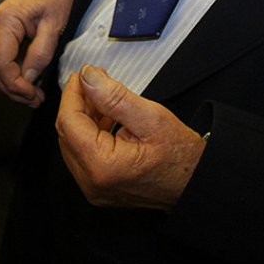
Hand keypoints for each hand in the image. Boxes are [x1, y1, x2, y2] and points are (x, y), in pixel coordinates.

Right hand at [0, 0, 75, 106]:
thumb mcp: (54, 26)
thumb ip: (40, 53)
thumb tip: (28, 79)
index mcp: (6, 20)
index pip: (0, 63)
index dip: (14, 84)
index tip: (31, 95)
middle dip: (11, 88)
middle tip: (33, 100)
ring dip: (11, 83)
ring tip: (33, 95)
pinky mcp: (2, 32)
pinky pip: (1, 58)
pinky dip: (13, 73)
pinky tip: (29, 81)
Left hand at [56, 66, 205, 209]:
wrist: (196, 183)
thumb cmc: (180, 155)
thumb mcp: (150, 117)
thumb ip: (114, 96)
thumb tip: (88, 77)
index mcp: (102, 167)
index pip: (69, 123)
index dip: (73, 94)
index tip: (82, 74)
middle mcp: (92, 183)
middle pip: (68, 134)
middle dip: (77, 104)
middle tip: (93, 81)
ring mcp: (95, 189)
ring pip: (73, 144)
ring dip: (83, 118)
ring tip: (101, 96)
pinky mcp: (100, 188)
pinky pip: (83, 156)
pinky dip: (90, 133)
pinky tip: (105, 117)